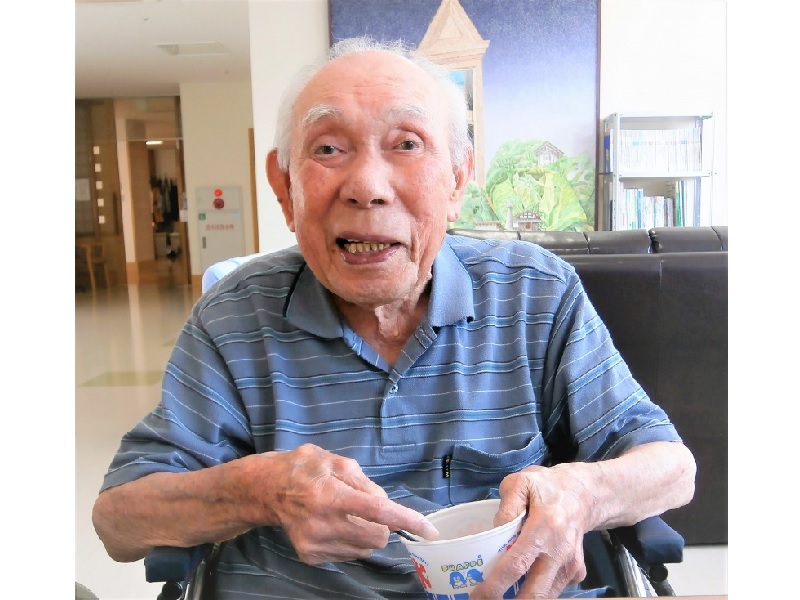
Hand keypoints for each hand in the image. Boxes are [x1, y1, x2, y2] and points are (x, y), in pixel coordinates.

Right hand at [258, 444, 437, 563]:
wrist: (266, 490)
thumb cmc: (304, 468)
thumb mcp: (335, 460)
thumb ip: (363, 480)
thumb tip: (384, 502)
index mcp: (332, 494)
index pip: (378, 511)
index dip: (407, 521)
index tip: (429, 531)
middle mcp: (323, 523)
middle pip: (377, 537)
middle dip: (383, 525)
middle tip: (368, 509)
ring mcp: (316, 543)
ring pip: (365, 549)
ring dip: (366, 534)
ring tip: (345, 515)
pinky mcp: (311, 556)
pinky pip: (349, 555)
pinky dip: (351, 542)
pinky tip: (334, 525)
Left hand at [469, 464, 590, 598]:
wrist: (583, 494)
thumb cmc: (546, 487)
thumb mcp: (521, 482)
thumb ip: (506, 506)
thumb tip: (494, 531)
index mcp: (544, 527)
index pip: (517, 565)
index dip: (495, 585)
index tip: (478, 595)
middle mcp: (560, 552)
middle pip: (534, 593)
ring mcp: (571, 566)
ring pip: (545, 596)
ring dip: (522, 598)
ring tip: (503, 591)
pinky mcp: (576, 573)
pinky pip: (553, 589)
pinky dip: (536, 590)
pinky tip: (524, 579)